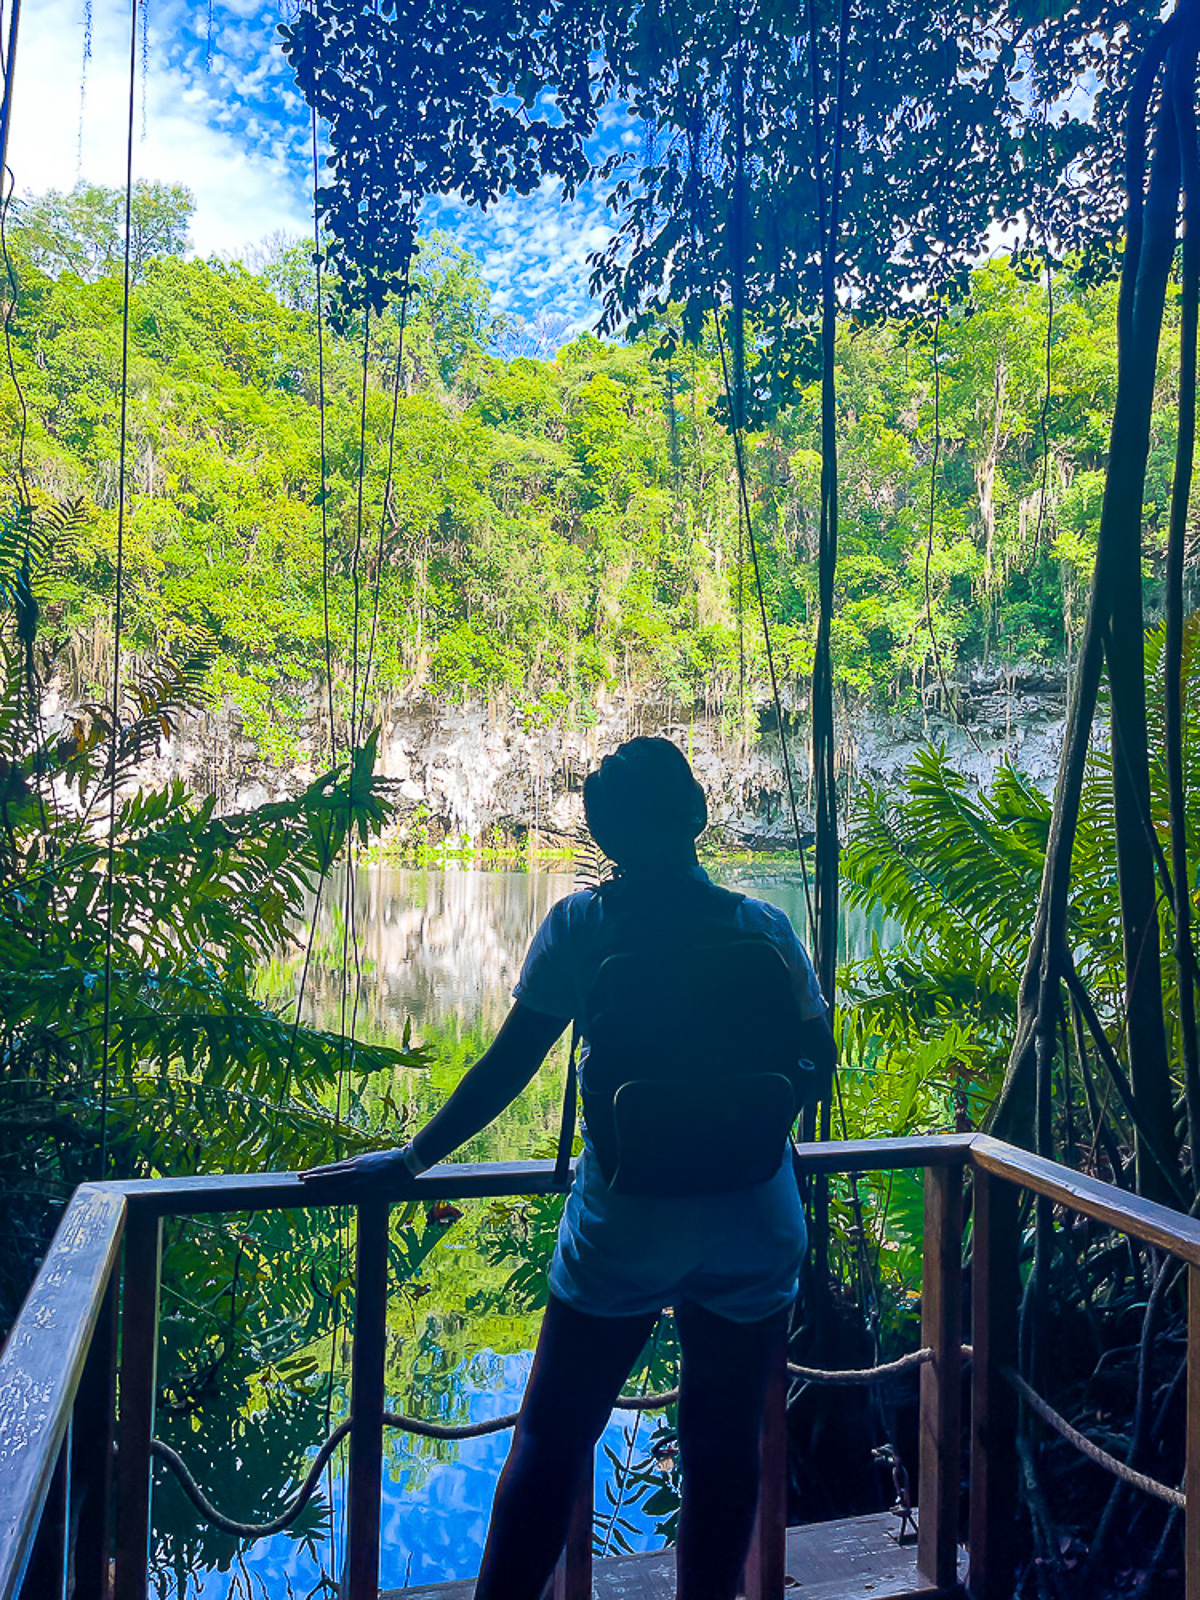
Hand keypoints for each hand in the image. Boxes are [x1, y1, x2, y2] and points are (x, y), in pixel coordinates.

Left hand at [299, 1148, 416, 1194]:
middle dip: (314, 1174)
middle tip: (299, 1176)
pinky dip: (329, 1189)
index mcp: (357, 1161)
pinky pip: (341, 1186)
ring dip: (316, 1179)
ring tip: (303, 1180)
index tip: (311, 1172)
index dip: (322, 1170)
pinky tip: (320, 1191)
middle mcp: (353, 1165)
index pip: (335, 1167)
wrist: (405, 1161)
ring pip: (331, 1176)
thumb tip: (368, 1172)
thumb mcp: (379, 1162)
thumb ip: (370, 1167)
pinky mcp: (361, 1180)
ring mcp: (356, 1172)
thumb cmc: (396, 1162)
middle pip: (329, 1171)